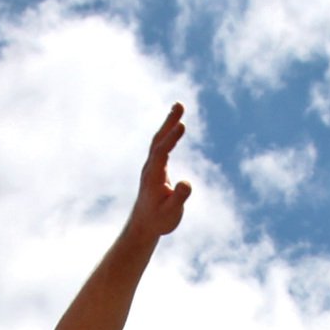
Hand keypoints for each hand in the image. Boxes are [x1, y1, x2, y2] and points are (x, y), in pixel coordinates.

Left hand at [131, 103, 191, 238]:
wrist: (143, 225)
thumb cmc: (158, 220)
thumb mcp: (171, 213)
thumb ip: (179, 198)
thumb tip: (186, 183)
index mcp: (153, 177)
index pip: (161, 153)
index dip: (171, 139)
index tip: (182, 125)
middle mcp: (150, 168)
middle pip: (158, 141)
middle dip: (169, 123)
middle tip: (179, 104)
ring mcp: (152, 166)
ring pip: (159, 140)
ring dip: (168, 123)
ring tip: (179, 106)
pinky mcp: (156, 167)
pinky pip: (162, 145)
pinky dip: (169, 132)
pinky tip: (176, 124)